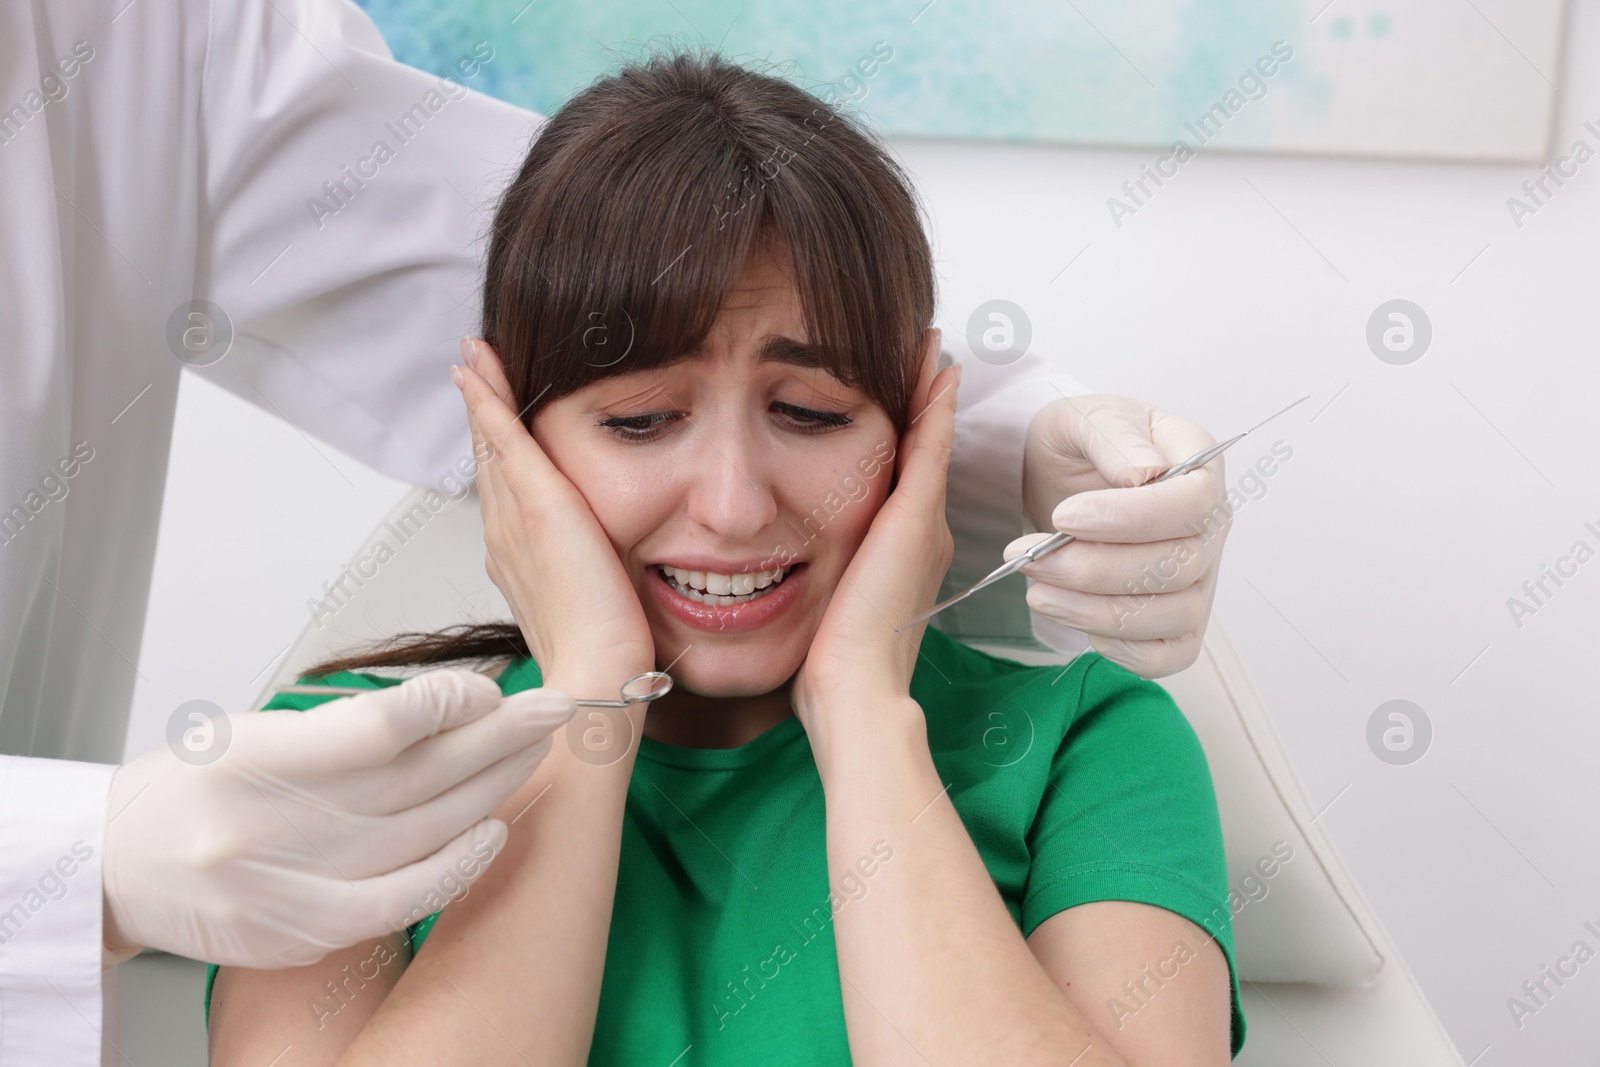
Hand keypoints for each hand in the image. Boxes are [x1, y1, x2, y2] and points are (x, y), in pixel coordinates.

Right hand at [102, 670, 573, 966]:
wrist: (114, 869)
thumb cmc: (189, 789)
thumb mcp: (248, 731)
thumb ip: (343, 729)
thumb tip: (449, 711)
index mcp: (249, 759)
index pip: (375, 729)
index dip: (446, 707)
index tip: (488, 691)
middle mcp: (266, 827)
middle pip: (415, 779)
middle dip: (498, 739)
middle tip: (554, 709)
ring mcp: (284, 888)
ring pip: (421, 832)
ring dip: (490, 790)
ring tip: (535, 755)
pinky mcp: (299, 933)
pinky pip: (399, 902)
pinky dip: (454, 866)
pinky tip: (493, 833)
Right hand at [454, 337, 654, 684]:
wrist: (595, 673)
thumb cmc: (602, 651)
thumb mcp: (590, 599)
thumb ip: (589, 573)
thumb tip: (605, 563)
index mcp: (515, 557)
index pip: (503, 489)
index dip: (494, 448)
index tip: (488, 413)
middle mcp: (503, 535)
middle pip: (489, 460)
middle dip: (480, 411)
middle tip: (469, 367)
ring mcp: (512, 520)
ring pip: (491, 444)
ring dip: (481, 395)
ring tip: (473, 356)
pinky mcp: (537, 507)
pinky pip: (504, 440)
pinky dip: (490, 401)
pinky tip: (479, 369)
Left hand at [791, 330, 958, 738]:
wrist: (855, 689)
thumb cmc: (833, 666)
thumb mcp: (824, 608)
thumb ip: (820, 578)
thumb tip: (786, 571)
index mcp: (901, 555)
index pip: (905, 479)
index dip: (906, 437)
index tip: (901, 396)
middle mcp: (921, 534)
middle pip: (923, 452)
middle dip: (922, 404)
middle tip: (925, 354)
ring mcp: (923, 524)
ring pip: (930, 441)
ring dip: (930, 393)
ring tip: (931, 349)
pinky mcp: (914, 518)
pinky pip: (930, 444)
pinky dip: (934, 404)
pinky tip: (936, 368)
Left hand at [1018, 394, 1228, 678]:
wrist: (1059, 478)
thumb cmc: (1080, 444)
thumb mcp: (1083, 418)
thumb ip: (1112, 435)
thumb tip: (1142, 474)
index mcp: (1199, 464)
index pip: (1193, 503)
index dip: (1132, 518)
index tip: (1066, 516)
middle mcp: (1209, 525)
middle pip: (1181, 565)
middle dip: (1095, 569)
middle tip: (1029, 557)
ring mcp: (1198, 577)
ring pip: (1173, 615)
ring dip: (1096, 611)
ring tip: (1037, 589)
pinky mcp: (1174, 618)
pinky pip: (1167, 654)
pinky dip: (1123, 650)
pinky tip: (1076, 620)